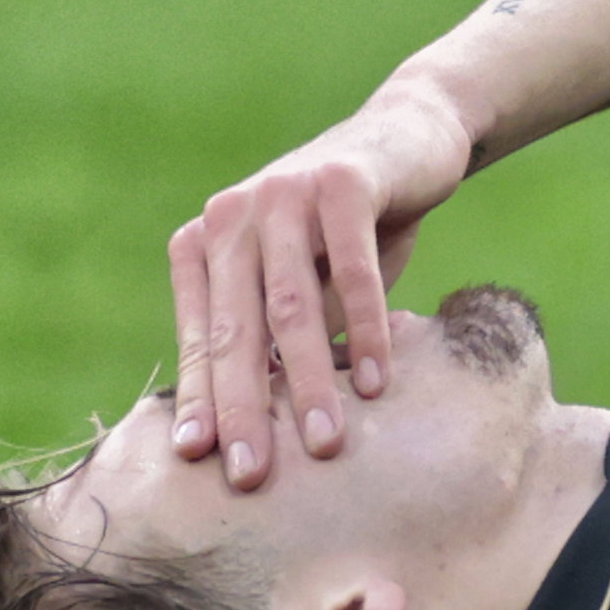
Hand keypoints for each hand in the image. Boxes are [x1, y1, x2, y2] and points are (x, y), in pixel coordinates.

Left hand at [165, 79, 469, 488]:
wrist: (409, 136)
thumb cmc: (353, 227)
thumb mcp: (306, 279)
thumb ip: (276, 330)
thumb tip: (259, 420)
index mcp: (209, 243)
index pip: (201, 335)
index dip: (202, 398)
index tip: (199, 459)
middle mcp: (233, 215)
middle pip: (236, 329)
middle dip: (244, 408)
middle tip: (250, 474)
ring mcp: (284, 193)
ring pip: (291, 307)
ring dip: (310, 382)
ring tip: (324, 445)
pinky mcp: (342, 182)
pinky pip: (353, 270)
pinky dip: (368, 330)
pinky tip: (379, 382)